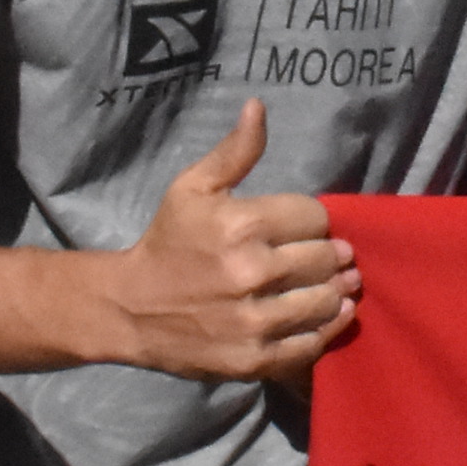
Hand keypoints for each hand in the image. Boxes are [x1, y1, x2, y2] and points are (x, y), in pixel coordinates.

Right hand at [102, 101, 354, 382]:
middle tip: (325, 257)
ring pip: (327, 301)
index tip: (300, 227)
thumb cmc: (167, 242)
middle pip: (326, 259)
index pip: (314, 216)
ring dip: (335, 292)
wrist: (131, 309)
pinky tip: (328, 315)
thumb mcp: (192, 188)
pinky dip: (327, 329)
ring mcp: (254, 320)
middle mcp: (250, 273)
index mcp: (239, 225)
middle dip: (329, 255)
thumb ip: (234, 151)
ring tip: (333, 284)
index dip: (311, 220)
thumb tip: (258, 107)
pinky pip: (312, 345)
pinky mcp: (255, 358)